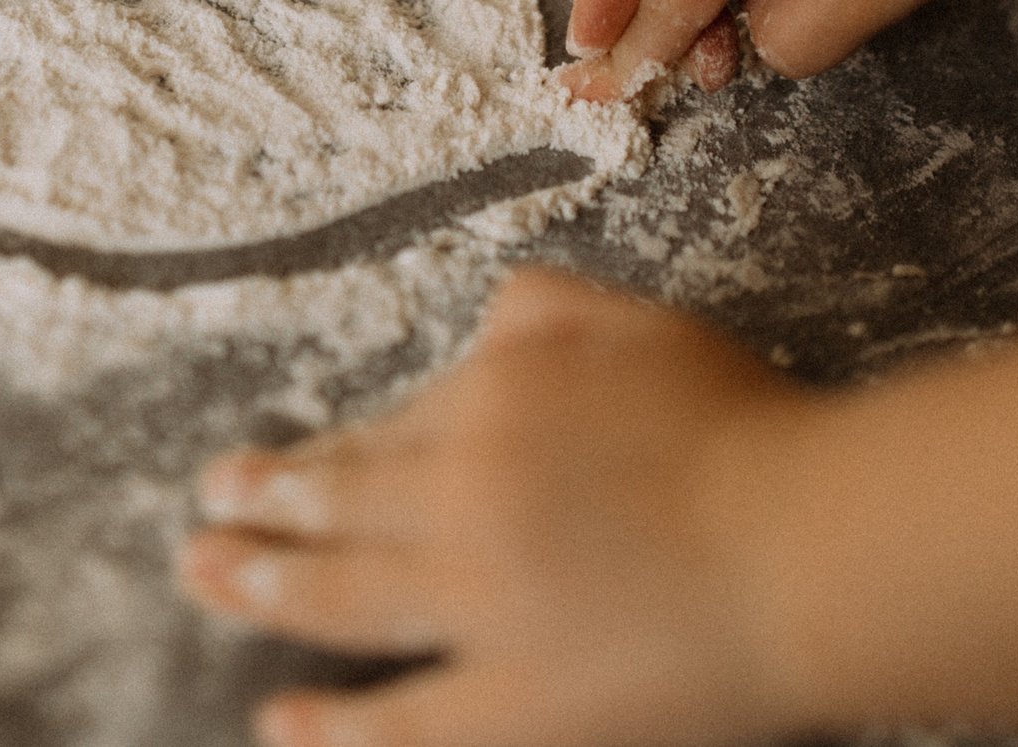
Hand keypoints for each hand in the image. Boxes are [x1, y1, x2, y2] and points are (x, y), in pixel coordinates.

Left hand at [178, 269, 812, 746]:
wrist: (812, 545)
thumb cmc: (744, 429)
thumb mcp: (637, 322)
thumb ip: (543, 312)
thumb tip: (479, 326)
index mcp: (492, 400)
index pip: (385, 427)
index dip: (320, 449)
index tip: (265, 461)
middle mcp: (464, 498)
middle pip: (340, 502)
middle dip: (264, 503)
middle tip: (208, 504)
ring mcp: (482, 607)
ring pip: (342, 597)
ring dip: (262, 586)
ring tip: (205, 576)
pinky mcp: (520, 703)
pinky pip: (404, 723)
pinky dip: (335, 728)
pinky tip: (282, 724)